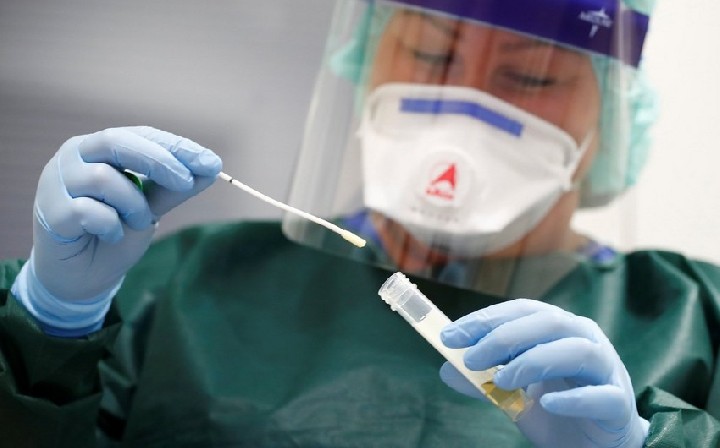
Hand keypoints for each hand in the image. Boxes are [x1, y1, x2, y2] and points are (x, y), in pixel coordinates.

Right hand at [12, 126, 221, 334]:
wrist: (83, 277)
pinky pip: (87, 210)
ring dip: (133, 205)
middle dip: (159, 161)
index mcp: (99, 147)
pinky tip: (110, 235)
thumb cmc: (114, 233)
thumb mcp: (151, 207)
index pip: (140, 134)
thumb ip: (174, 187)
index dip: (177, 146)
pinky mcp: (49, 211)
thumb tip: (212, 167)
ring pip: (103, 178)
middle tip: (186, 182)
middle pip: (116, 142)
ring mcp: (56, 181)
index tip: (211, 163)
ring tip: (137, 222)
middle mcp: (73, 156)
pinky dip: (109, 225)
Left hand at [439, 299, 648, 447]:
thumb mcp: (513, 394)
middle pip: (548, 323)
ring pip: (577, 350)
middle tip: (470, 359)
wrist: (598, 446)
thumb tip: (447, 370)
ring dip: (534, 361)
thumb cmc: (556, 410)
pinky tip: (547, 404)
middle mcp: (585, 339)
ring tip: (502, 380)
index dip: (485, 319)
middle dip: (504, 337)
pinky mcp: (619, 404)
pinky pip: (602, 396)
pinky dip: (574, 397)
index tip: (450, 336)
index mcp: (558, 329)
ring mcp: (607, 370)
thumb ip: (485, 380)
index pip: (521, 311)